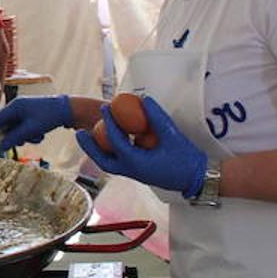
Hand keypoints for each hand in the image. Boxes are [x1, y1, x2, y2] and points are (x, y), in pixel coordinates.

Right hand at [0, 96, 72, 150]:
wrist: (68, 110)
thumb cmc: (49, 116)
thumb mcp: (31, 129)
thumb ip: (15, 137)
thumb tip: (2, 145)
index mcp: (15, 106)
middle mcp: (17, 107)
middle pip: (6, 125)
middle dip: (12, 136)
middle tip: (14, 144)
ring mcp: (24, 110)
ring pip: (16, 128)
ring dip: (24, 136)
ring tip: (36, 137)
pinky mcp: (31, 115)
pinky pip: (24, 127)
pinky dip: (30, 133)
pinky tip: (40, 134)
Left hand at [75, 96, 207, 196]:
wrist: (197, 178)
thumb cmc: (186, 159)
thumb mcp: (172, 136)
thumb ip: (158, 117)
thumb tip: (144, 99)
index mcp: (137, 164)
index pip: (116, 142)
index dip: (109, 123)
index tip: (104, 107)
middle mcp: (132, 171)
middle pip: (103, 160)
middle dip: (89, 147)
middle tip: (78, 132)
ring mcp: (134, 174)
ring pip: (109, 164)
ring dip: (97, 151)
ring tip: (88, 136)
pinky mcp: (139, 173)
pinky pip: (118, 163)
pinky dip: (110, 152)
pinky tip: (110, 141)